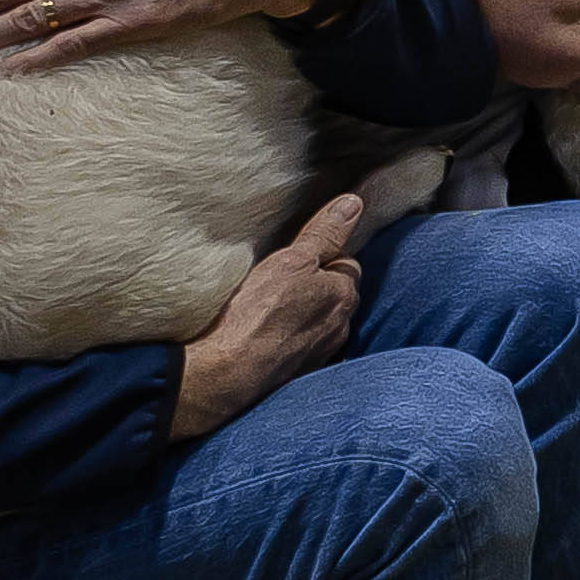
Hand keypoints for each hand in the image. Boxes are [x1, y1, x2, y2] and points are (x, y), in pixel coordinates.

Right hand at [171, 195, 368, 440]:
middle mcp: (340, 326)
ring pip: (320, 322)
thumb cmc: (257, 313)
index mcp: (343, 294)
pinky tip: (269, 337)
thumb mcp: (291, 260)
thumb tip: (353, 204)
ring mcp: (321, 353)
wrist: (226, 374)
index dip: (322, 258)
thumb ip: (324, 234)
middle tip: (283, 282)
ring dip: (304, 314)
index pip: (346, 263)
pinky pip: (303, 348)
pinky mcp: (300, 374)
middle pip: (336, 295)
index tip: (297, 258)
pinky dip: (291, 340)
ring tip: (272, 310)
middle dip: (318, 287)